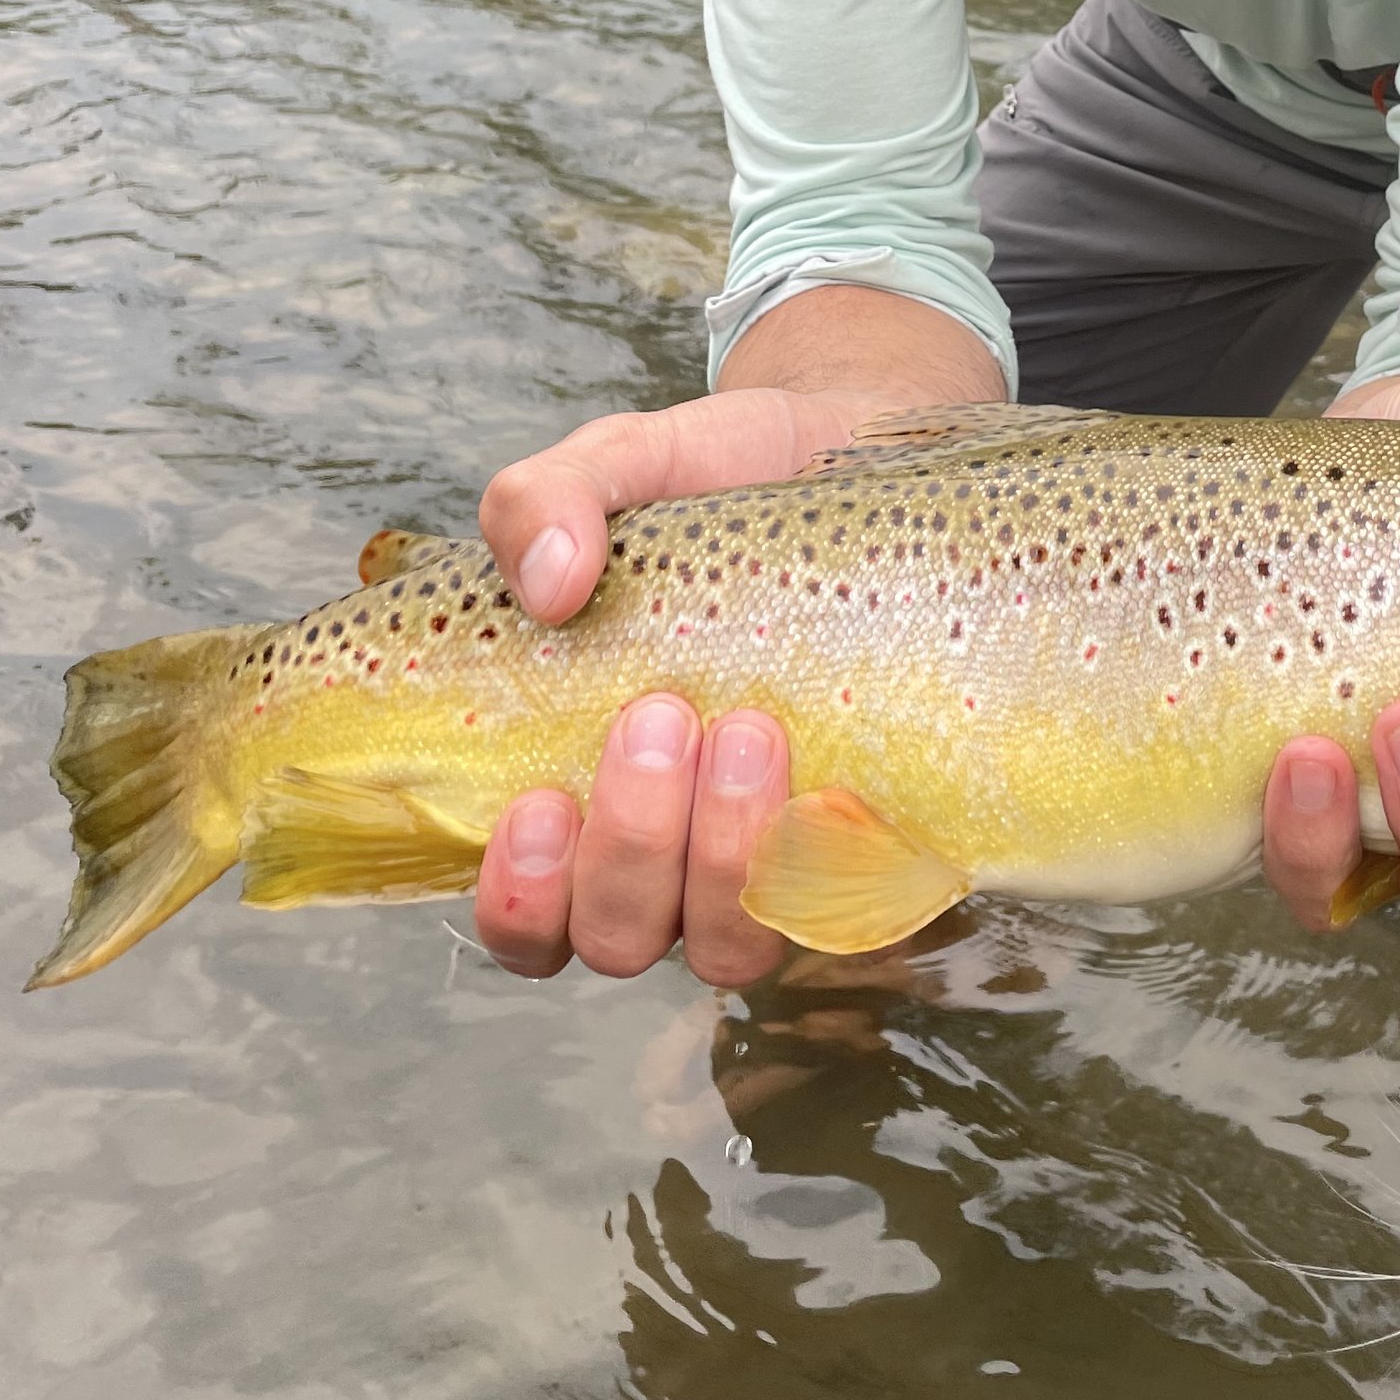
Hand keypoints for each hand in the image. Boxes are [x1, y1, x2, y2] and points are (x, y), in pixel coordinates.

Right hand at [470, 385, 889, 986]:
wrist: (861, 452)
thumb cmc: (721, 484)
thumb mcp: (623, 463)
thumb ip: (547, 499)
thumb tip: (545, 579)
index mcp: (585, 793)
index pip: (529, 920)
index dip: (520, 901)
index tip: (540, 801)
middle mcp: (674, 853)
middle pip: (620, 936)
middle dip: (632, 845)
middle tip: (662, 715)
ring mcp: (776, 862)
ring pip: (731, 947)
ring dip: (726, 855)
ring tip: (751, 728)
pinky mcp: (878, 846)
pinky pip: (854, 911)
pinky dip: (837, 866)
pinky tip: (839, 784)